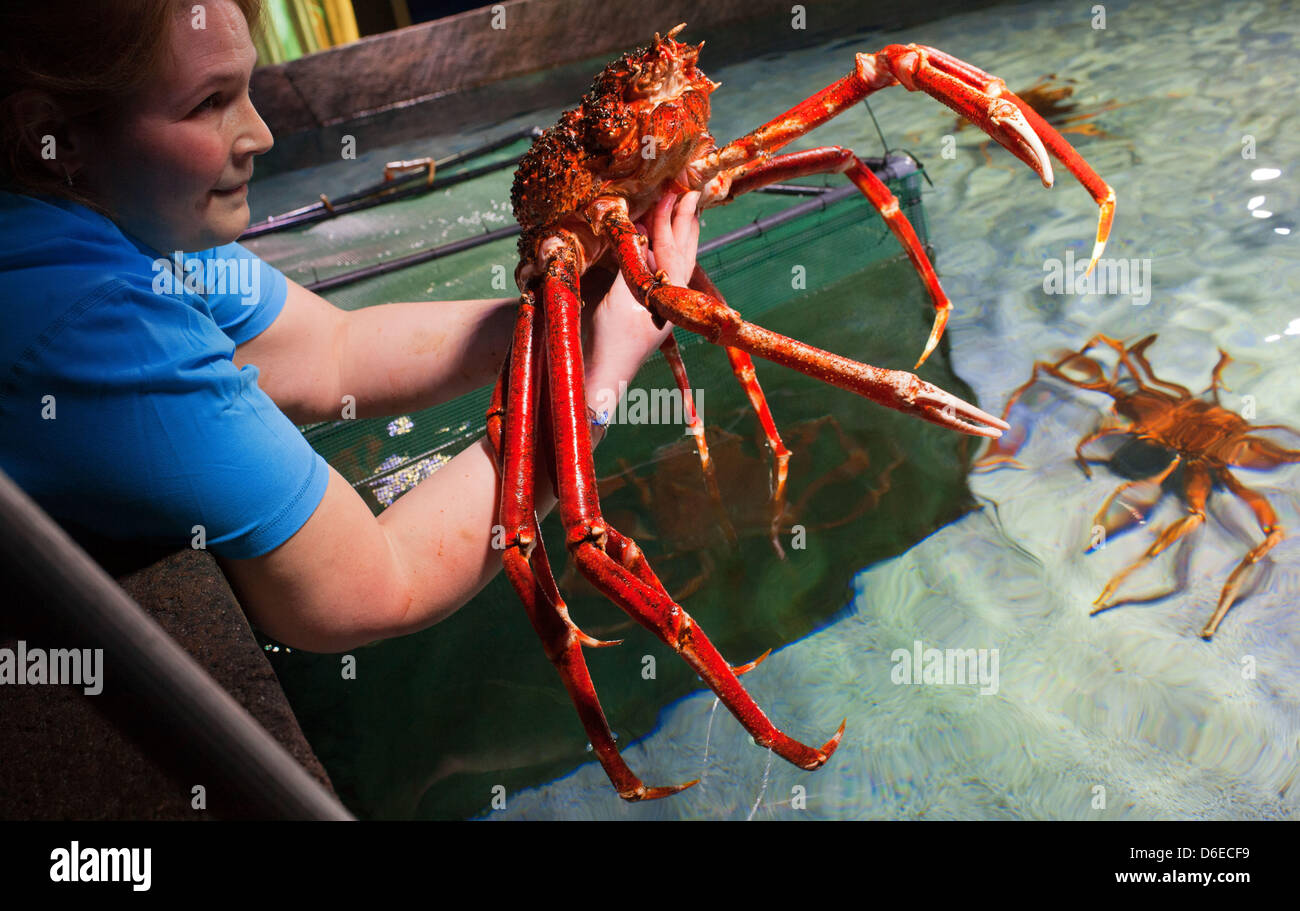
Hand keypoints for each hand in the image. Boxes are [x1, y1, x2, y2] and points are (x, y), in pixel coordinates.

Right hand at [585, 190, 700, 379]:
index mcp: (667, 302)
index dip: (671, 223)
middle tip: (689, 194)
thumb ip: (630, 266)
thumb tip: (638, 235)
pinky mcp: (633, 310)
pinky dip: (651, 252)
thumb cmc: (604, 344)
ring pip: (669, 264)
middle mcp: (665, 302)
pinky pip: (650, 274)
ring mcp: (651, 306)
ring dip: (672, 237)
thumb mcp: (617, 301)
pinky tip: (645, 241)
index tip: (674, 195)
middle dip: (684, 225)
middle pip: (681, 256)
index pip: (673, 253)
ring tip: (678, 211)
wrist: (592, 379)